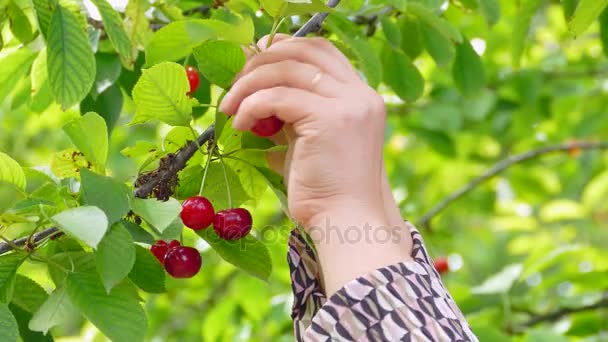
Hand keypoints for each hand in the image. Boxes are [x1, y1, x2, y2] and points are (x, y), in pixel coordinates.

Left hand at [220, 35, 411, 294]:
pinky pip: (277, 97)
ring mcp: (348, 104)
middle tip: (234, 81)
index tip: (254, 57)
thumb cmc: (325, 191)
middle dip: (263, 59)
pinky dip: (251, 105)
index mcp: (360, 97)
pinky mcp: (330, 119)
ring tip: (229, 107)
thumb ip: (291, 115)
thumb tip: (253, 96)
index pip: (322, 51)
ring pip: (287, 69)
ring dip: (249, 83)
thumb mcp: (307, 142)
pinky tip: (240, 123)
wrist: (347, 223)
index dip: (286, 46)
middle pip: (305, 50)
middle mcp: (359, 94)